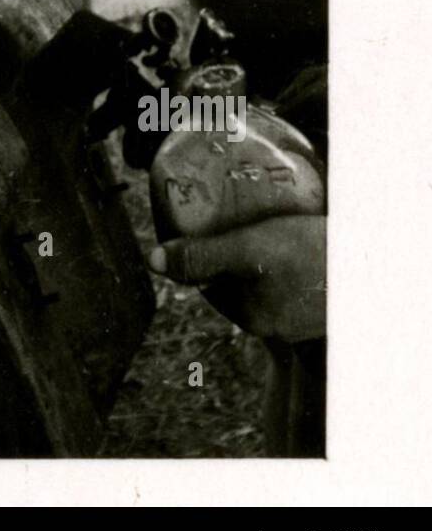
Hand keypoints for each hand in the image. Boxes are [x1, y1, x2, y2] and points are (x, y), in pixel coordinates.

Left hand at [147, 215, 326, 341]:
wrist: (376, 268)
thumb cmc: (311, 259)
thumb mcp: (249, 252)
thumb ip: (201, 257)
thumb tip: (153, 261)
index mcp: (252, 316)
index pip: (207, 282)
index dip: (195, 250)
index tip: (191, 220)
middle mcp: (274, 321)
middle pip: (233, 278)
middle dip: (225, 246)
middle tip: (221, 209)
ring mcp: (299, 313)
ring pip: (261, 273)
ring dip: (253, 246)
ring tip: (251, 212)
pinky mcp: (319, 297)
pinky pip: (288, 272)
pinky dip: (280, 250)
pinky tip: (285, 224)